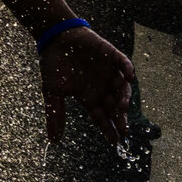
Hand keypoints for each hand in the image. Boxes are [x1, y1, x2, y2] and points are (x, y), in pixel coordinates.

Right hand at [38, 24, 133, 143]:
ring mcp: (109, 72)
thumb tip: (52, 141)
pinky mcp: (112, 56)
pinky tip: (129, 77)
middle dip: (120, 119)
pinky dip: (127, 70)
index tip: (114, 141)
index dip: (108, 129)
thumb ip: (54, 115)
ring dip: (124, 98)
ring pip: (122, 88)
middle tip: (123, 130)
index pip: (102, 117)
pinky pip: (124, 64)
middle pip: (115, 106)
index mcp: (89, 98)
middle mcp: (102, 87)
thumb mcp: (52, 93)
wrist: (54, 39)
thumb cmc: (53, 66)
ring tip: (122, 108)